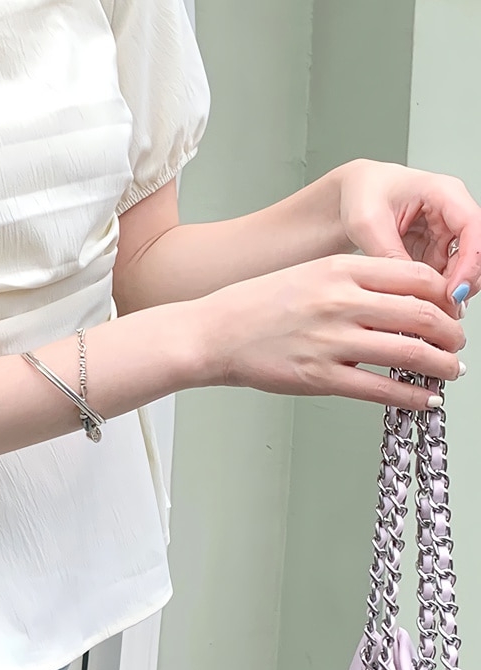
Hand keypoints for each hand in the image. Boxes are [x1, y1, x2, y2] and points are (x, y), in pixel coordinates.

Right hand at [197, 255, 465, 409]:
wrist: (212, 334)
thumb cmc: (255, 306)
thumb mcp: (308, 274)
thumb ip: (355, 282)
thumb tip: (404, 301)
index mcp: (339, 269)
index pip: (418, 278)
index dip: (445, 297)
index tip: (449, 310)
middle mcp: (339, 301)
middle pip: (423, 315)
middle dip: (452, 334)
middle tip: (456, 344)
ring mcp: (330, 341)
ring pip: (411, 353)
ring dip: (442, 366)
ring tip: (449, 372)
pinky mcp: (319, 377)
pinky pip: (382, 389)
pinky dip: (414, 397)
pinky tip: (425, 399)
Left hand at [337, 159, 480, 309]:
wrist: (352, 194)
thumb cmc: (361, 195)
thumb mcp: (367, 224)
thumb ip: (390, 254)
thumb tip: (410, 288)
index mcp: (442, 192)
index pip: (472, 226)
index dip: (471, 261)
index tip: (455, 289)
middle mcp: (452, 210)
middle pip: (475, 250)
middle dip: (462, 281)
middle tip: (442, 306)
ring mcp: (447, 230)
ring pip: (462, 266)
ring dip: (447, 287)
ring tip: (427, 307)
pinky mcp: (437, 246)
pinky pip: (445, 271)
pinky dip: (435, 288)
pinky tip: (421, 300)